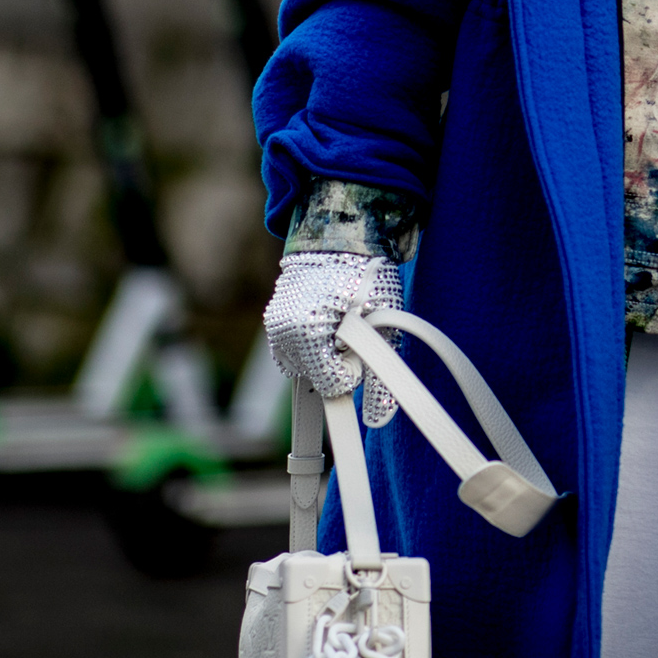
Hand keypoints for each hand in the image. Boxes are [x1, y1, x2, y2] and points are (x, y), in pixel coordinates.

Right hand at [263, 249, 408, 424]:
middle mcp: (282, 331)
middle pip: (315, 377)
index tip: (363, 342)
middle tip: (354, 328)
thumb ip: (380, 376)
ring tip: (340, 322)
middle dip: (338, 362)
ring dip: (324, 355)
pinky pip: (294, 351)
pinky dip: (312, 345)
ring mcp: (274, 325)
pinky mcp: (274, 320)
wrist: (342, 235)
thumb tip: (378, 422)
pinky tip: (326, 321)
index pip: (332, 383)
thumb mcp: (383, 323)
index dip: (354, 369)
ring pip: (304, 367)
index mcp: (305, 331)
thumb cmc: (367, 275)